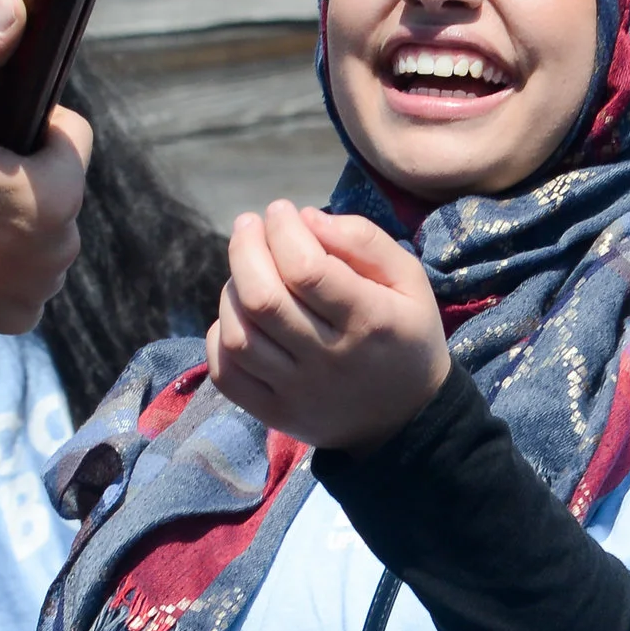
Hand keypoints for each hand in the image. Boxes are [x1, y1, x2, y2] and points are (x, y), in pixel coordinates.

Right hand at [0, 0, 90, 332]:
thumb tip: (14, 4)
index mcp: (57, 194)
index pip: (70, 137)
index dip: (27, 128)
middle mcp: (61, 248)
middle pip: (53, 181)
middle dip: (17, 173)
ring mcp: (40, 287)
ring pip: (39, 226)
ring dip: (8, 216)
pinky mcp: (17, 315)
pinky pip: (24, 273)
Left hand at [204, 200, 449, 455]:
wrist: (406, 420)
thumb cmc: (404, 333)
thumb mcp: (409, 279)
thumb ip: (363, 240)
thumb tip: (305, 218)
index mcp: (369, 320)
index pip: (307, 270)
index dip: (283, 231)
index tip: (281, 210)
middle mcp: (329, 359)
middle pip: (263, 299)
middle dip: (244, 249)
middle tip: (249, 225)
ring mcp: (298, 392)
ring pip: (239, 335)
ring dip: (231, 289)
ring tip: (247, 269)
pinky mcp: (275, 414)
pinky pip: (227, 374)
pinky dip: (220, 335)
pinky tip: (239, 314)